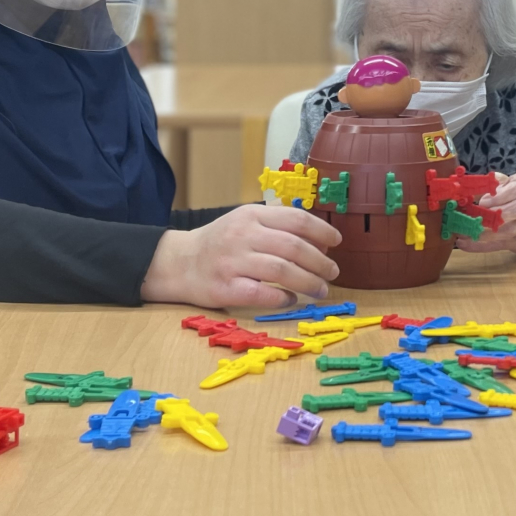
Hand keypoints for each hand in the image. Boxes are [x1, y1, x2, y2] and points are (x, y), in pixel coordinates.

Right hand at [140, 204, 340, 309]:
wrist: (179, 263)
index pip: (296, 219)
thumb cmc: (220, 242)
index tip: (336, 242)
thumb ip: (277, 225)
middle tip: (333, 273)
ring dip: (308, 282)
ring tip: (321, 290)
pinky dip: (282, 298)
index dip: (321, 231)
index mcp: (252, 216)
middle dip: (320, 262)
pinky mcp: (225, 287)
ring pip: (282, 270)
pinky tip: (291, 300)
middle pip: (293, 247)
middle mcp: (243, 235)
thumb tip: (319, 239)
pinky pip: (262, 293)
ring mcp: (233, 262)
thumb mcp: (245, 221)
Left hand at [453, 172, 515, 252]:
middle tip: (474, 216)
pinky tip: (465, 244)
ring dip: (485, 233)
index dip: (499, 196)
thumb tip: (476, 183)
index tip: (483, 201)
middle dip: (494, 214)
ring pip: (509, 231)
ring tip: (464, 232)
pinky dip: (480, 246)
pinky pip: (500, 245)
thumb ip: (497, 182)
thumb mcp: (515, 182)